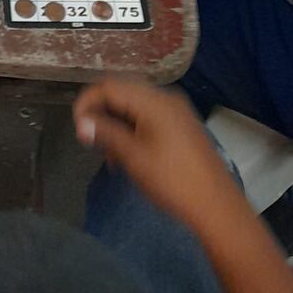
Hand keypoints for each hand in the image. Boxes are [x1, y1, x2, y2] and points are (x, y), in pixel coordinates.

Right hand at [74, 80, 246, 244]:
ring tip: (110, 155)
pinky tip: (128, 155)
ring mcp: (177, 112)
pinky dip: (133, 130)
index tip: (76, 127)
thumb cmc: (172, 181)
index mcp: (154, 100)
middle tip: (90, 141)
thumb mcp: (133, 157)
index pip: (110, 86)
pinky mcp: (182, 126)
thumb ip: (106, 134)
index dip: (88, 101)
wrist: (216, 206)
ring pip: (136, 107)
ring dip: (117, 124)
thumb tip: (81, 122)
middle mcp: (166, 98)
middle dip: (102, 114)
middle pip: (123, 93)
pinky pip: (149, 118)